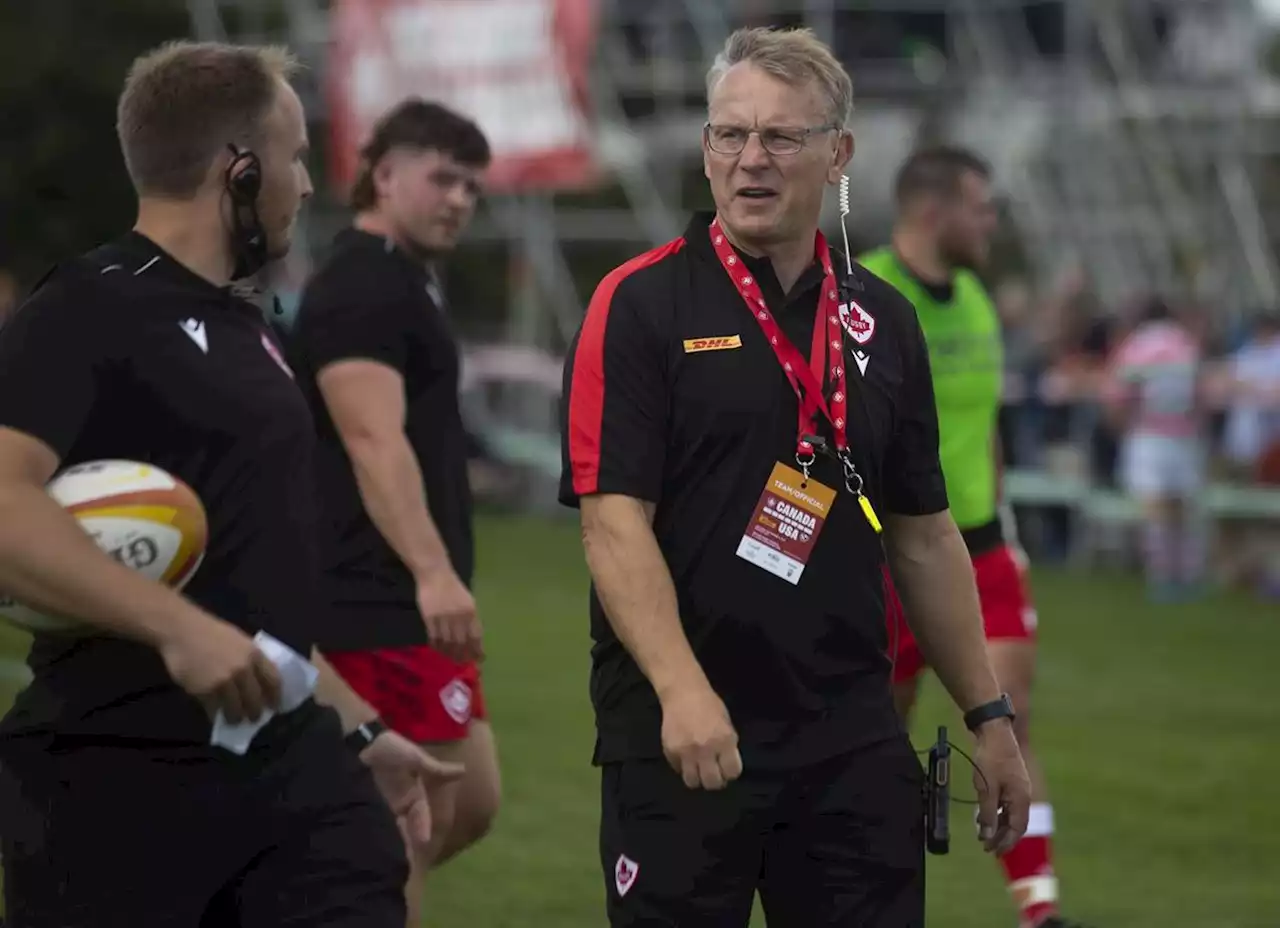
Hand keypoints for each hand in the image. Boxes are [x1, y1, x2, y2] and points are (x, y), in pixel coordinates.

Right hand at [159, 614, 282, 723]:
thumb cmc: (211, 633)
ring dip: (236, 718)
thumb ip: (251, 660)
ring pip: (236, 710)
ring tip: (234, 720)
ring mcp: (224, 682)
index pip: (274, 681)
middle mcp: (243, 670)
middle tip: (254, 718)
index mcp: (255, 655)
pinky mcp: (205, 691)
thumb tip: (259, 681)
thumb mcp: (240, 641)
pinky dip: (216, 715)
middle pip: (256, 700)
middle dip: (256, 713)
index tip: (275, 706)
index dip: (276, 697)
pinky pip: (214, 710)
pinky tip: (216, 716)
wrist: (182, 630)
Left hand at [360, 729, 465, 849]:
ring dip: (394, 843)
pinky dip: (376, 835)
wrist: (362, 743)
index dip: (422, 828)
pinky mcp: (365, 807)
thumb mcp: (415, 758)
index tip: (425, 842)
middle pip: (407, 829)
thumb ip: (436, 769)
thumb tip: (463, 770)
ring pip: (392, 830)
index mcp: (413, 796)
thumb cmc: (391, 748)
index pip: (421, 816)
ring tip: (391, 861)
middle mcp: (401, 806)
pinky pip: (374, 824)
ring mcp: (383, 808)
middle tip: (408, 863)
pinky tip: (372, 847)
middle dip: (408, 844)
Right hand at [416, 566, 482, 662]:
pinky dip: (436, 646)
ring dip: (449, 653)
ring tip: (451, 659)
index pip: (475, 636)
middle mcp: (458, 616)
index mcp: (471, 611)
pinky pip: (434, 637)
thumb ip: (471, 618)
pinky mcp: (429, 618)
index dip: (477, 650)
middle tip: (462, 663)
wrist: (435, 574)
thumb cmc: (453, 587)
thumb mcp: (468, 601)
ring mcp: (443, 617)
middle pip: (461, 642)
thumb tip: (474, 639)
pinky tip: (438, 649)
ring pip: (447, 642)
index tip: (478, 659)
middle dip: (463, 655)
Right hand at [659, 682, 742, 790]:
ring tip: (697, 769)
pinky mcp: (670, 751)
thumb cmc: (709, 705)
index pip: (732, 772)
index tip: (726, 769)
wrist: (683, 692)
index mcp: (725, 741)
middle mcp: (706, 749)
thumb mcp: (726, 724)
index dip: (730, 773)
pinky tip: (685, 755)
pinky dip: (682, 766)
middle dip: (714, 781)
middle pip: (712, 783)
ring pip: (692, 782)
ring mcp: (686, 752)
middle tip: (712, 773)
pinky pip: (678, 769)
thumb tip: (726, 766)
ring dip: (696, 777)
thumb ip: (727, 746)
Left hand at [971, 719, 1030, 854]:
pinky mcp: (1011, 781)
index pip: (1016, 829)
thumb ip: (987, 813)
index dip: (1005, 843)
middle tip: (987, 847)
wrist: (994, 731)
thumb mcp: (986, 788)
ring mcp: (1018, 788)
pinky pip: (1007, 804)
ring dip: (998, 825)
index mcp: (1021, 799)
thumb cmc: (991, 759)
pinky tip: (984, 815)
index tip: (993, 852)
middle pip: (1015, 824)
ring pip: (1010, 814)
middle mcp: (1023, 796)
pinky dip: (997, 812)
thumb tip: (987, 835)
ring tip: (983, 834)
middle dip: (1001, 837)